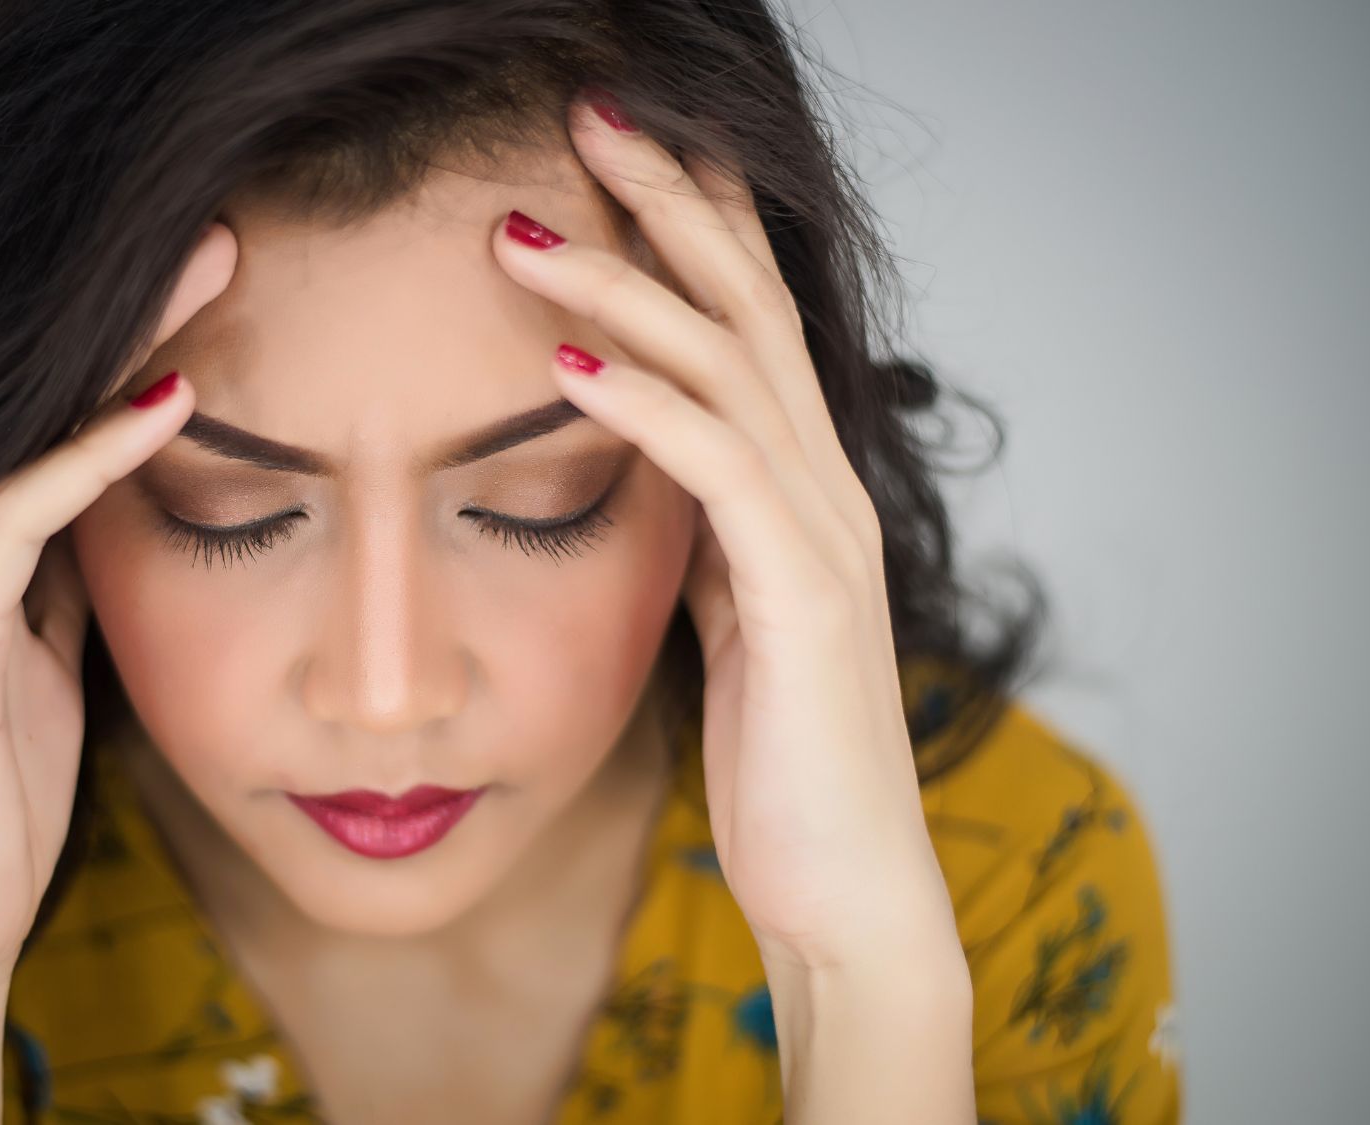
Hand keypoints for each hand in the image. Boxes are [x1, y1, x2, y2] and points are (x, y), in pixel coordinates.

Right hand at [0, 223, 232, 1008]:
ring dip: (123, 347)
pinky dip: (91, 454)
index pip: (64, 426)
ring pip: (28, 429)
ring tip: (210, 268)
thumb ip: (73, 606)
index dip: (139, 354)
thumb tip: (129, 538)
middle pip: (42, 400)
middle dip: (134, 313)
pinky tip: (168, 403)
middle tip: (224, 233)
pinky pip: (18, 517)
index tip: (227, 292)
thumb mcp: (57, 685)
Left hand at [490, 93, 960, 975]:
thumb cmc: (779, 756)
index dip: (691, 222)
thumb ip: (705, 531)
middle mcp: (826, 485)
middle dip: (668, 202)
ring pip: (730, 367)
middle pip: (750, 303)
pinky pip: (718, 472)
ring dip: (625, 289)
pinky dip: (641, 408)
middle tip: (587, 116)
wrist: (844, 886)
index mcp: (801, 485)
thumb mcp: (730, 615)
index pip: (748, 318)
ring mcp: (824, 534)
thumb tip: (645, 467)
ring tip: (525, 231)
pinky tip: (563, 365)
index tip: (613, 148)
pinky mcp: (803, 598)